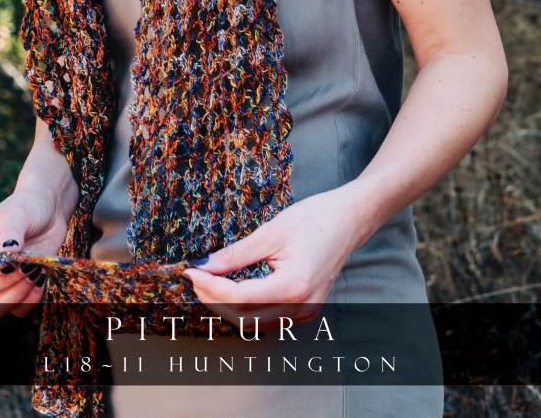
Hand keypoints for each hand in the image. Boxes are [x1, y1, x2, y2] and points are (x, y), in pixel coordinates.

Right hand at [0, 186, 73, 318]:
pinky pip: (17, 310)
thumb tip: (7, 257)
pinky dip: (30, 300)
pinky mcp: (14, 290)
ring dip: (18, 293)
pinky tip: (40, 279)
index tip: (10, 263)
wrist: (48, 211)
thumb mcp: (18, 214)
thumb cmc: (28, 207)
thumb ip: (12, 235)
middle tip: (29, 264)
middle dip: (8, 280)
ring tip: (35, 271)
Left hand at [181, 185, 369, 331]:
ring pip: (256, 323)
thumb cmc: (315, 218)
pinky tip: (232, 289)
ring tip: (208, 283)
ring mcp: (307, 312)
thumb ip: (236, 253)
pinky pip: (269, 317)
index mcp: (294, 286)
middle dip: (214, 300)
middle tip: (195, 277)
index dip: (210, 287)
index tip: (190, 272)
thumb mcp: (271, 231)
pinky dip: (247, 307)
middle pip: (244, 318)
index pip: (239, 297)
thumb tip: (204, 265)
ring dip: (228, 307)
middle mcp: (302, 307)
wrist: (350, 218)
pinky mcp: (307, 309)